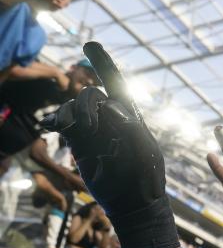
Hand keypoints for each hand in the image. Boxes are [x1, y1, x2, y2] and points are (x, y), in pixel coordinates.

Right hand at [40, 45, 164, 221]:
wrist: (132, 202)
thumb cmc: (144, 176)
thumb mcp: (143, 149)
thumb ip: (128, 125)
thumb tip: (110, 106)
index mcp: (130, 115)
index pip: (115, 83)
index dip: (102, 63)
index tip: (89, 45)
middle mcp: (110, 118)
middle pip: (91, 95)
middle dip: (86, 104)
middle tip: (89, 126)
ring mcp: (93, 130)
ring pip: (74, 107)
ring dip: (72, 113)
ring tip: (74, 129)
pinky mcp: (79, 142)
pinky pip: (64, 122)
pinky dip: (56, 119)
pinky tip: (51, 125)